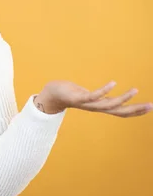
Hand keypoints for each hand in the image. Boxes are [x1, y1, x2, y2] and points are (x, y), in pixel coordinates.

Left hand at [34, 80, 152, 117]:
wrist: (52, 94)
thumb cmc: (72, 93)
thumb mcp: (90, 96)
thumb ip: (100, 98)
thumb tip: (109, 97)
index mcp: (100, 106)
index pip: (121, 112)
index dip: (135, 112)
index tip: (150, 108)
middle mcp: (95, 108)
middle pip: (119, 112)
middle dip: (136, 110)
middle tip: (151, 105)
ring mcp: (87, 104)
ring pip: (108, 104)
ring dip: (123, 98)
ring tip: (135, 90)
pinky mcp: (78, 98)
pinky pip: (93, 95)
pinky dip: (104, 90)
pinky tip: (114, 83)